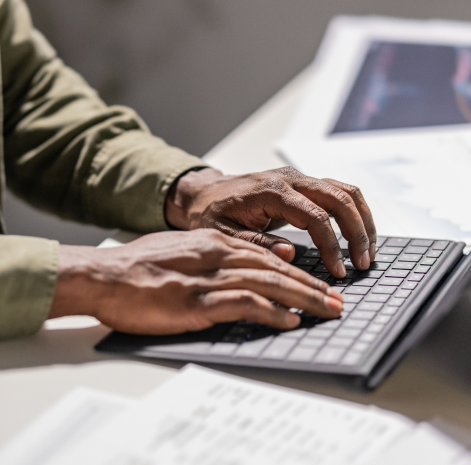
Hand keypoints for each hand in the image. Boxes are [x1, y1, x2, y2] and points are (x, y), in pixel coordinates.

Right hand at [49, 229, 342, 333]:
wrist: (103, 275)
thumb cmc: (135, 267)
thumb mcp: (177, 250)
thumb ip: (212, 254)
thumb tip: (242, 263)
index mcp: (212, 242)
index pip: (265, 254)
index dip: (296, 270)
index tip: (316, 284)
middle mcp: (216, 255)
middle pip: (275, 267)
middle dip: (310, 284)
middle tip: (336, 301)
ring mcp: (207, 278)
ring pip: (268, 282)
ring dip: (302, 298)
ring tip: (327, 311)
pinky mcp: (196, 301)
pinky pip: (244, 303)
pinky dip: (271, 312)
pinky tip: (288, 321)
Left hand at [165, 167, 376, 277]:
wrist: (205, 193)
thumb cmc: (211, 214)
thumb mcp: (223, 234)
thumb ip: (255, 243)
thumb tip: (289, 253)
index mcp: (272, 192)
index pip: (315, 217)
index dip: (331, 246)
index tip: (337, 271)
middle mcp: (291, 179)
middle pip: (340, 199)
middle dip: (357, 232)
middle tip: (362, 264)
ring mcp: (299, 178)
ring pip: (346, 191)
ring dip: (362, 220)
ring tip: (367, 252)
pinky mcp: (304, 184)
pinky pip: (339, 192)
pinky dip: (354, 212)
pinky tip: (358, 236)